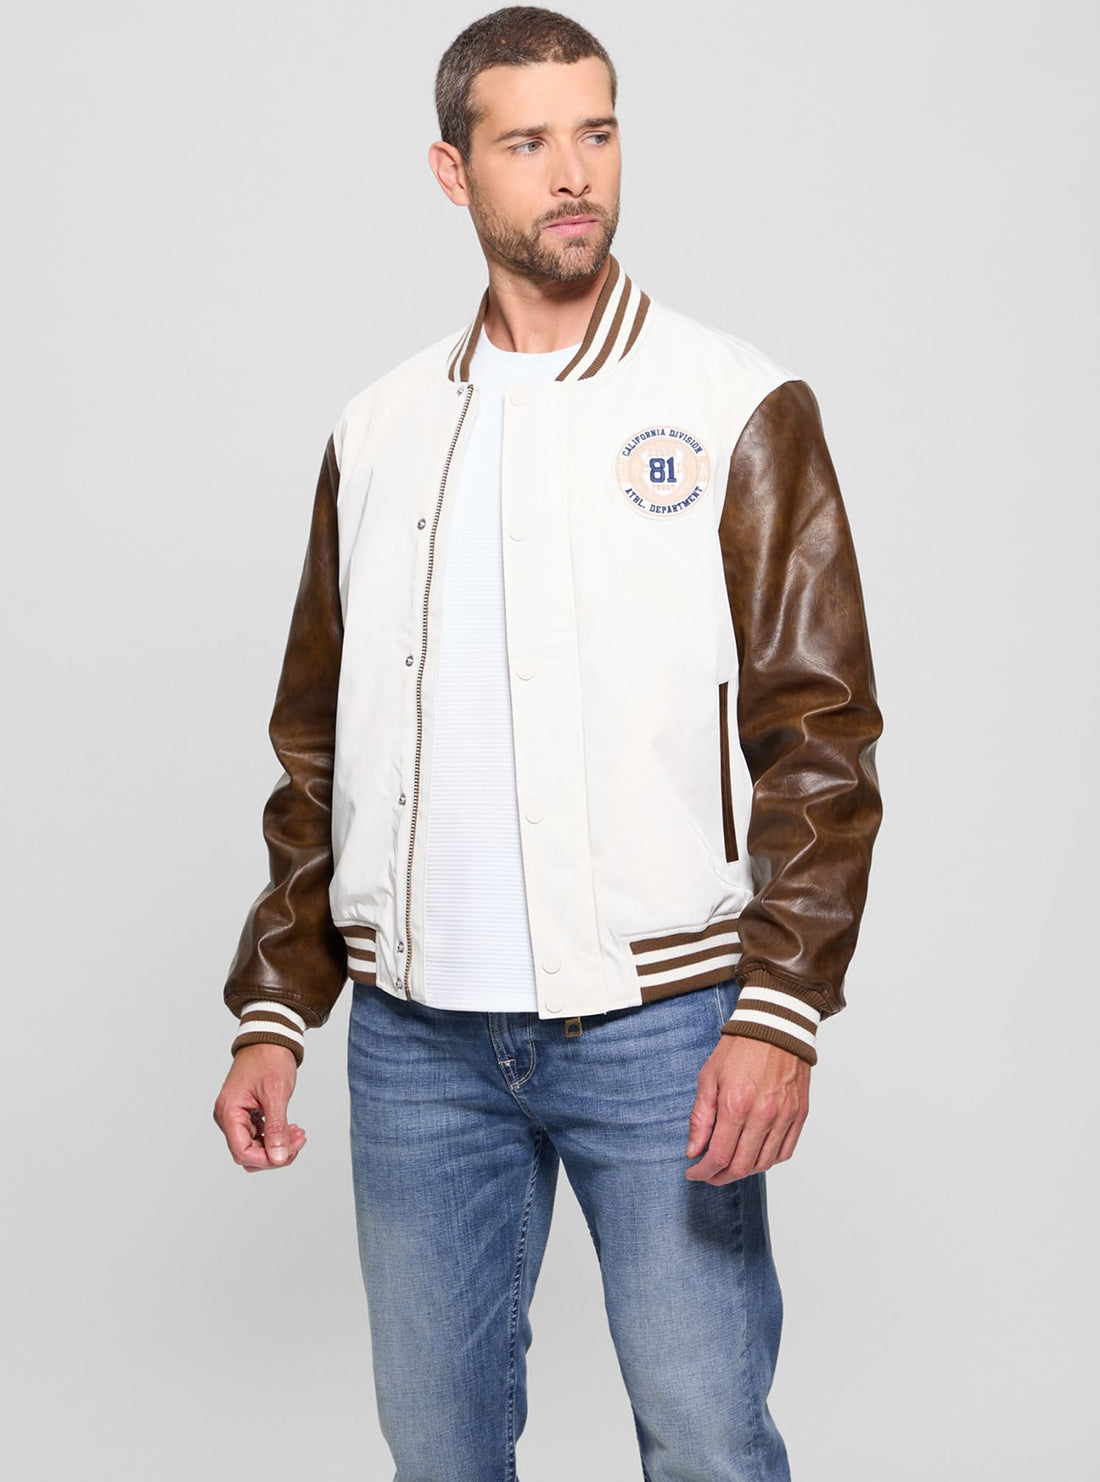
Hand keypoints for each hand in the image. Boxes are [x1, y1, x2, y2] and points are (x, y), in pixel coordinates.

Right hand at [213, 1043, 306, 1171]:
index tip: (288, 1152)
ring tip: (298, 1133)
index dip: (266, 1159)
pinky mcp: (247, 1114)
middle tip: (299, 1140)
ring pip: (255, 1146)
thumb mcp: (276, 1094)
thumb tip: (278, 1158)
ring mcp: (236, 1116)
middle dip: (275, 1153)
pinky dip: (275, 1135)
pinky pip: (258, 1135)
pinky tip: (291, 1129)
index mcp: (229, 1112)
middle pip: (248, 1153)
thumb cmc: (270, 1059)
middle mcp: (228, 1117)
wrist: (270, 1038)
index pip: (242, 1152)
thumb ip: (276, 1128)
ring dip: (277, 1145)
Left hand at [685, 1035, 809, 1184]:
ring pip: (764, 1164)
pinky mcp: (799, 1114)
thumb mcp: (708, 1077)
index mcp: (736, 1104)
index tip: (693, 1173)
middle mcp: (763, 1115)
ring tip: (728, 1165)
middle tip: (708, 1174)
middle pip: (741, 1167)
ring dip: (743, 1172)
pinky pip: (784, 1152)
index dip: (703, 1172)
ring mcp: (784, 1116)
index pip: (718, 1156)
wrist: (775, 1025)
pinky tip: (753, 1154)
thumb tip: (693, 1150)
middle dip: (719, 1177)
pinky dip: (767, 1161)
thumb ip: (700, 1117)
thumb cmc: (740, 1048)